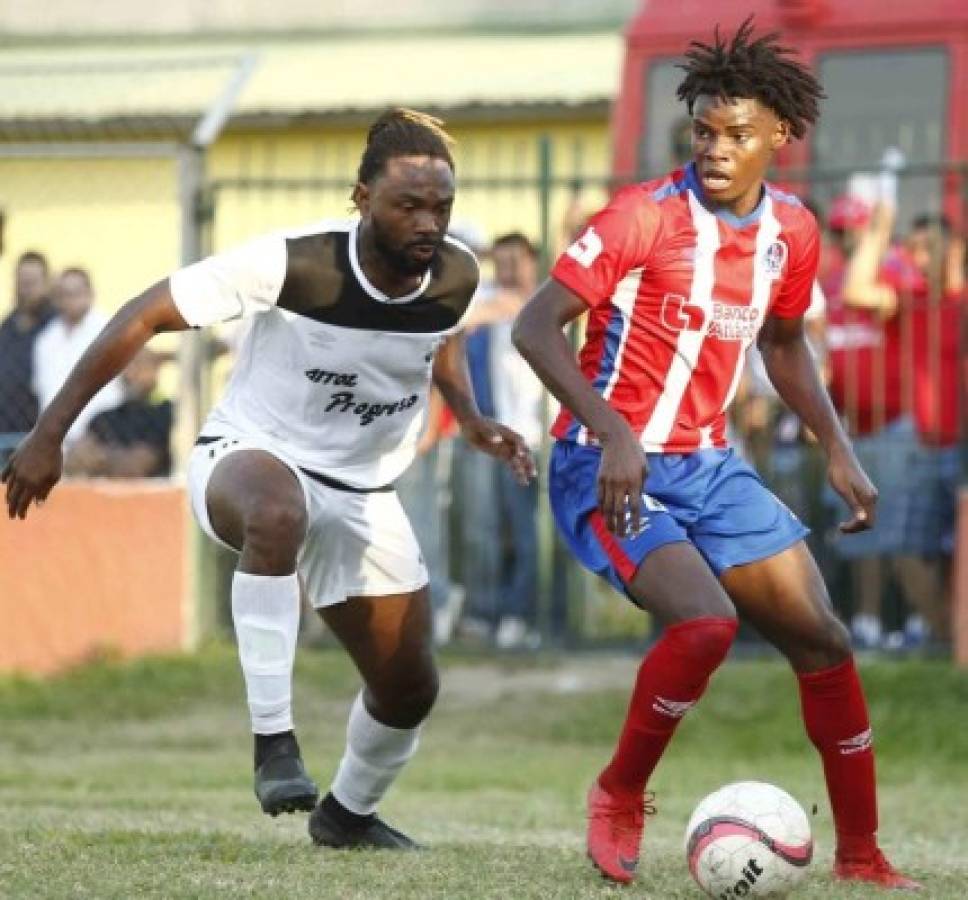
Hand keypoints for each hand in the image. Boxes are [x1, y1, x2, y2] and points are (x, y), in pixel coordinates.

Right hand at [1, 428, 63, 519]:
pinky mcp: (12, 460)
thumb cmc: (54, 458)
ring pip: (9, 486)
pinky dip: (5, 480)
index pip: (24, 502)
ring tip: (9, 502)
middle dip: (13, 508)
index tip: (20, 518)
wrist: (46, 437)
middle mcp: (21, 478)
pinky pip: (6, 473)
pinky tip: (4, 484)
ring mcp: (15, 469)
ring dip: (9, 496)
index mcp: (32, 484)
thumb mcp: (54, 476)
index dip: (21, 511)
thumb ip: (45, 491)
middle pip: (14, 497)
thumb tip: (38, 505)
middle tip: (12, 515)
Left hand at [461, 416, 535, 485]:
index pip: (518, 440)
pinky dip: (518, 473)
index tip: (521, 455)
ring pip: (519, 460)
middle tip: (532, 472)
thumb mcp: (481, 427)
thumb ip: (490, 433)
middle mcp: (510, 440)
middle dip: (528, 461)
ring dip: (524, 470)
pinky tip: (523, 482)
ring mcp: (507, 448)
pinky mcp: (502, 455)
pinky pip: (513, 465)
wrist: (472, 426)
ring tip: (526, 482)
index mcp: (507, 432)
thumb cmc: (477, 424)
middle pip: (523, 451)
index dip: (520, 447)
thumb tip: (498, 440)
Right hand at [597, 421, 648, 536]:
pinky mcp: (600, 479)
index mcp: (635, 482)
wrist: (617, 440)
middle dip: (620, 526)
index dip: (634, 521)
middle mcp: (621, 484)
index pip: (634, 507)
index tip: (635, 532)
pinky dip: (601, 509)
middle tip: (622, 537)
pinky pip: (600, 498)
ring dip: (609, 521)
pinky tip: (604, 516)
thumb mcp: (645, 468)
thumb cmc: (635, 453)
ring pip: (607, 507)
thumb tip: (637, 500)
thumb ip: (642, 485)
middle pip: (619, 511)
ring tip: (612, 531)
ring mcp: (609, 482)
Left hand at [827, 445, 876, 532]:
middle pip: (869, 521)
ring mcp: (870, 494)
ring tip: (841, 526)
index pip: (867, 522)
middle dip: (856, 528)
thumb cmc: (839, 472)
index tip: (840, 528)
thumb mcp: (843, 490)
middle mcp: (873, 497)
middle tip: (840, 528)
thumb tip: (862, 520)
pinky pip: (865, 510)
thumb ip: (853, 505)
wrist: (841, 457)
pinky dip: (857, 516)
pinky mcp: (866, 492)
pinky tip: (847, 516)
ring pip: (868, 516)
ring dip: (856, 523)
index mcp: (868, 498)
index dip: (855, 528)